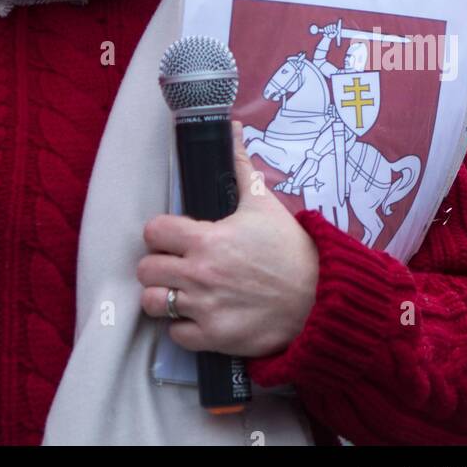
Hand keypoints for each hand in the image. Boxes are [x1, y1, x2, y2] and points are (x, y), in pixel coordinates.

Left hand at [136, 121, 319, 357]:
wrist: (320, 298)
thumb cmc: (290, 249)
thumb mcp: (264, 204)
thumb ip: (241, 167)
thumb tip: (233, 129)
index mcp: (206, 239)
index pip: (153, 232)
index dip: (160, 233)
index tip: (171, 236)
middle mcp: (199, 274)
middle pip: (146, 269)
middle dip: (157, 265)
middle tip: (174, 264)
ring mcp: (205, 308)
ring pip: (153, 303)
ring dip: (163, 297)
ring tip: (179, 291)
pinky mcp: (214, 337)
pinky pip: (176, 335)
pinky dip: (183, 326)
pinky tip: (198, 314)